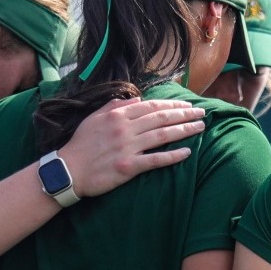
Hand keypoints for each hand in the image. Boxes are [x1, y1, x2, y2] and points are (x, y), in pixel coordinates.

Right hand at [59, 98, 206, 198]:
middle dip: (185, 115)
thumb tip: (137, 99)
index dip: (172, 105)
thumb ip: (116, 106)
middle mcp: (125, 129)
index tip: (187, 105)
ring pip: (163, 135)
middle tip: (202, 113)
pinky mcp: (129, 167)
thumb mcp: (95, 117)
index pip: (152, 106)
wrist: (68, 170)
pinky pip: (156, 159)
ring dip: (185, 131)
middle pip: (162, 118)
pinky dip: (173, 155)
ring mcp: (128, 148)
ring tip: (201, 128)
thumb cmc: (81, 143)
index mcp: (118, 115)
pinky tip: (187, 152)